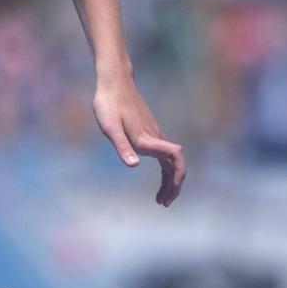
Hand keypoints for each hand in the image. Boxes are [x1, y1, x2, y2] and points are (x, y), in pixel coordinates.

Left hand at [93, 80, 184, 206]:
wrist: (114, 83)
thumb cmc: (108, 104)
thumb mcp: (109, 127)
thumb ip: (122, 146)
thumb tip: (134, 165)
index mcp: (147, 138)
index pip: (175, 157)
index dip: (178, 175)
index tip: (169, 191)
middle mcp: (155, 136)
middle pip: (176, 165)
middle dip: (173, 186)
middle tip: (164, 204)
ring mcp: (154, 134)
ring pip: (170, 161)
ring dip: (169, 181)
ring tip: (160, 198)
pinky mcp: (150, 131)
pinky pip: (163, 155)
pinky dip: (164, 169)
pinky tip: (157, 176)